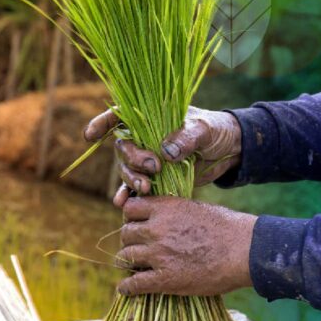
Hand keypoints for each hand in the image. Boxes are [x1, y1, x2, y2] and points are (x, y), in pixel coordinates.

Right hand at [84, 107, 242, 206]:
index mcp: (149, 117)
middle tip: (153, 167)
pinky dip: (128, 196)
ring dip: (132, 179)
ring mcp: (146, 159)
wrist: (229, 151)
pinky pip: (134, 188)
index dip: (101, 123)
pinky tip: (123, 203)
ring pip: (127, 170)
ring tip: (146, 188)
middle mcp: (143, 138)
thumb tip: (166, 151)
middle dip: (133, 160)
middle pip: (123, 149)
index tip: (91, 135)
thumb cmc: (215, 130)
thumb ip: (186, 137)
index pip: (119, 116)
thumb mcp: (204, 129)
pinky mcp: (154, 178)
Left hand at [117, 197, 255, 296]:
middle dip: (130, 241)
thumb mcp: (194, 208)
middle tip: (137, 248)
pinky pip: (134, 284)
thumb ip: (171, 212)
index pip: (130, 208)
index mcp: (165, 209)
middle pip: (125, 234)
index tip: (137, 225)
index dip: (131, 218)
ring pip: (125, 257)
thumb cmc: (226, 227)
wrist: (245, 250)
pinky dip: (127, 287)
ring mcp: (159, 254)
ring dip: (128, 262)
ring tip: (134, 267)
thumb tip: (158, 217)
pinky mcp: (165, 278)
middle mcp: (156, 229)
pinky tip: (126, 289)